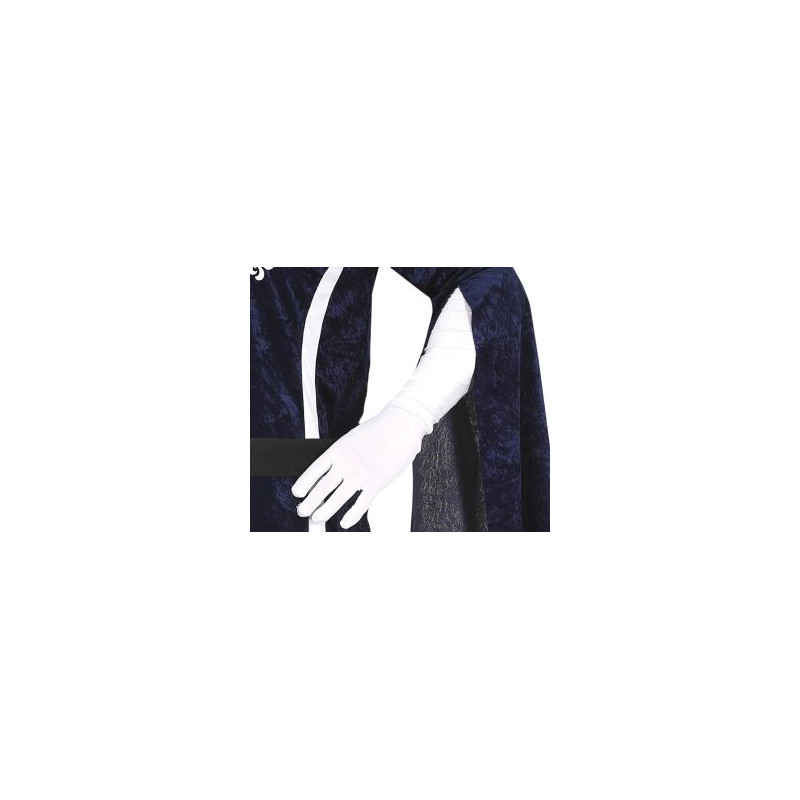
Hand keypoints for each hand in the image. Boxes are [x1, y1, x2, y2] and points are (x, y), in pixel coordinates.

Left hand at [291, 406, 427, 528]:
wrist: (401, 426)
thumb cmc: (380, 429)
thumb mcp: (354, 437)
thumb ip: (344, 454)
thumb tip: (334, 468)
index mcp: (339, 450)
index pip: (315, 469)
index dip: (305, 482)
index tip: (297, 493)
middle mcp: (347, 464)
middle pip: (323, 487)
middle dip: (310, 502)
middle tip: (302, 511)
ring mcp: (361, 475)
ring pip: (338, 498)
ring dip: (325, 510)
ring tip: (317, 518)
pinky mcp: (377, 483)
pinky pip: (362, 504)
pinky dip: (352, 515)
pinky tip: (345, 522)